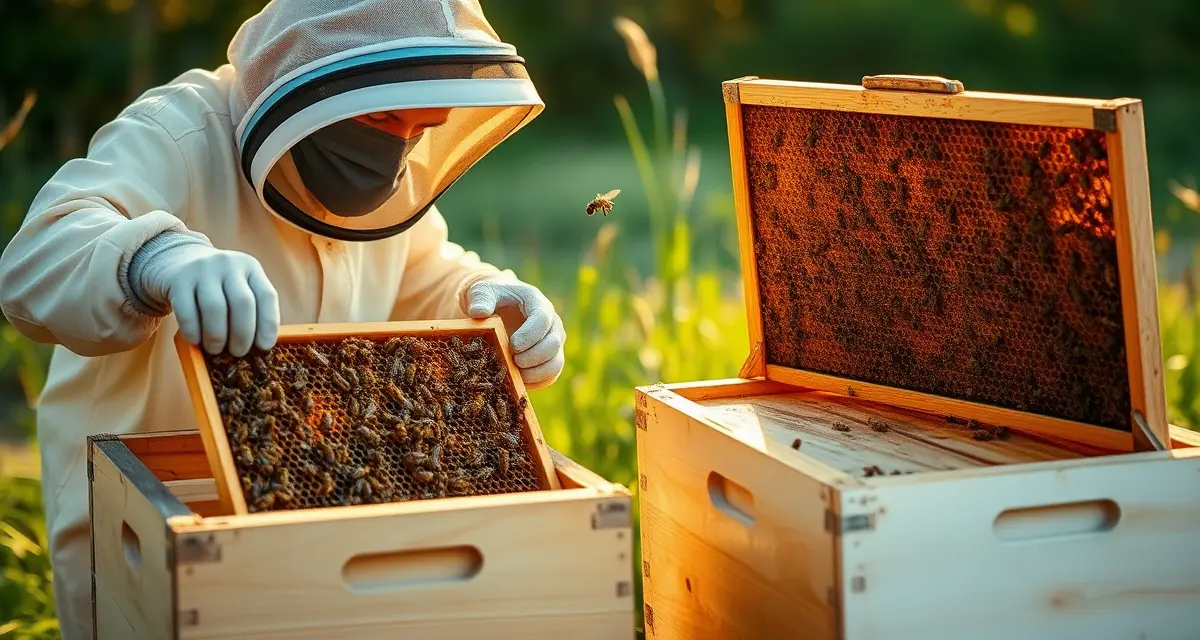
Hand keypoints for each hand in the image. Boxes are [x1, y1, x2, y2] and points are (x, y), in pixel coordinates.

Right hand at [138, 240, 279, 356]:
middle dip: (242, 334)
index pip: (266, 296)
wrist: (176, 261)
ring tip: (215, 349)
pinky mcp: (178, 279)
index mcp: (250, 268)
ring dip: (217, 336)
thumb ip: (250, 309)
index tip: (264, 347)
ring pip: (215, 308)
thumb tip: (258, 346)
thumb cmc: (216, 286)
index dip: (268, 324)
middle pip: (242, 303)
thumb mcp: (237, 287)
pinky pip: (187, 311)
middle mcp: (229, 264)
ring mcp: (202, 269)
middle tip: (238, 353)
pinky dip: (193, 331)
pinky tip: (195, 340)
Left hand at [462, 279, 564, 388]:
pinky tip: (518, 381)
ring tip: (515, 374)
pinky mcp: (549, 358)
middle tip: (512, 361)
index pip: (543, 319)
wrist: (496, 305)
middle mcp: (551, 322)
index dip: (530, 336)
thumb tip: (479, 313)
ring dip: (536, 373)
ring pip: (556, 362)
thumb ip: (480, 299)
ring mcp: (552, 341)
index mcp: (537, 302)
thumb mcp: (480, 292)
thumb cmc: (489, 297)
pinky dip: (537, 382)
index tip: (513, 345)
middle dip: (532, 357)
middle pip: (553, 344)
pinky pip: (551, 375)